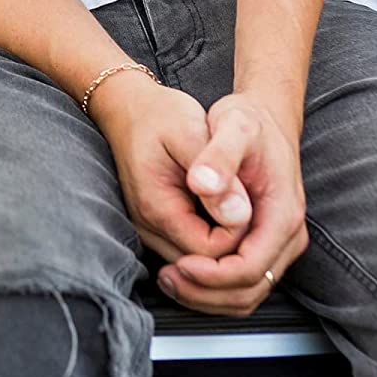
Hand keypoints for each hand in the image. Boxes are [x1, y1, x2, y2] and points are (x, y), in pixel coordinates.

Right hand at [89, 71, 255, 268]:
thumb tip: (240, 213)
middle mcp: (148, 228)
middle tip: (248, 206)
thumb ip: (217, 170)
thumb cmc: (160, 115)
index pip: (212, 251)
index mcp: (158, 208)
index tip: (246, 197)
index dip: (239, 232)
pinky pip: (191, 253)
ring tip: (237, 209)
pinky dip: (214, 243)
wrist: (128, 108)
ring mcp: (149, 231)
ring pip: (199, 266)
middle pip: (206, 268)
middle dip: (235, 246)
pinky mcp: (155, 228)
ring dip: (226, 247)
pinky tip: (223, 215)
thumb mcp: (191, 131)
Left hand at [160, 92, 308, 316]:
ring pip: (245, 293)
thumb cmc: (248, 121)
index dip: (212, 275)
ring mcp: (277, 244)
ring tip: (168, 278)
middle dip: (205, 293)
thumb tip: (204, 185)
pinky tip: (180, 270)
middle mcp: (287, 236)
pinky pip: (240, 281)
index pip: (250, 269)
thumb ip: (219, 156)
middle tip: (167, 278)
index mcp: (282, 214)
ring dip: (206, 295)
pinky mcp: (262, 244)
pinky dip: (211, 286)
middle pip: (248, 290)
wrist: (264, 119)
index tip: (179, 264)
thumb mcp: (233, 126)